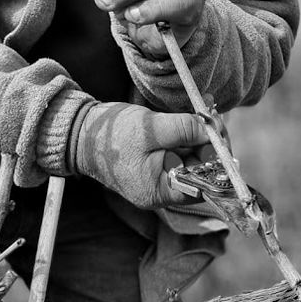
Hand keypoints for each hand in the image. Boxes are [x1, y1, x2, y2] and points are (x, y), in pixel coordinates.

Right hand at [73, 101, 210, 208]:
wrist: (81, 132)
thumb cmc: (111, 137)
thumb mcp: (150, 130)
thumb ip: (183, 129)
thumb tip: (211, 130)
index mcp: (160, 191)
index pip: (201, 184)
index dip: (215, 161)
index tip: (219, 135)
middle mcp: (162, 187)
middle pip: (198, 168)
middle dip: (208, 142)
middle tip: (214, 117)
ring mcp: (158, 172)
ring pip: (190, 154)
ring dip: (200, 133)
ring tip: (206, 110)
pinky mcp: (155, 158)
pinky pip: (178, 146)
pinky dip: (187, 131)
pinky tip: (195, 114)